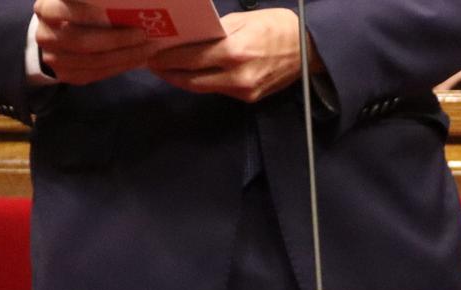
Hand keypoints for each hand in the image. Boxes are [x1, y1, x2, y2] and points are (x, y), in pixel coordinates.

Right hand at [34, 0, 156, 85]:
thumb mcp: (76, 0)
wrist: (54, 35)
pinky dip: (119, 67)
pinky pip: (96, 74)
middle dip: (116, 39)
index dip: (88, 11)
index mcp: (45, 9)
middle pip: (82, 42)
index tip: (115, 8)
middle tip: (142, 34)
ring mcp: (54, 60)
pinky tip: (137, 59)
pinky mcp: (66, 76)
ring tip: (147, 48)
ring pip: (93, 62)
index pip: (64, 10)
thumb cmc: (72, 9)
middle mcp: (45, 36)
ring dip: (124, 56)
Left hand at [147, 10, 304, 101]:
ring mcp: (242, 91)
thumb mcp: (244, 20)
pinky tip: (190, 73)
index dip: (167, 58)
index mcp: (235, 52)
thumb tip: (190, 37)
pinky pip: (217, 90)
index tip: (151, 54)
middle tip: (151, 63)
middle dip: (168, 72)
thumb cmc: (277, 27)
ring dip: (181, 79)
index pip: (190, 58)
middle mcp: (236, 76)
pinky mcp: (248, 98)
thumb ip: (216, 32)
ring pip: (201, 88)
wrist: (309, 50)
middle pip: (191, 79)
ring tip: (165, 69)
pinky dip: (200, 82)